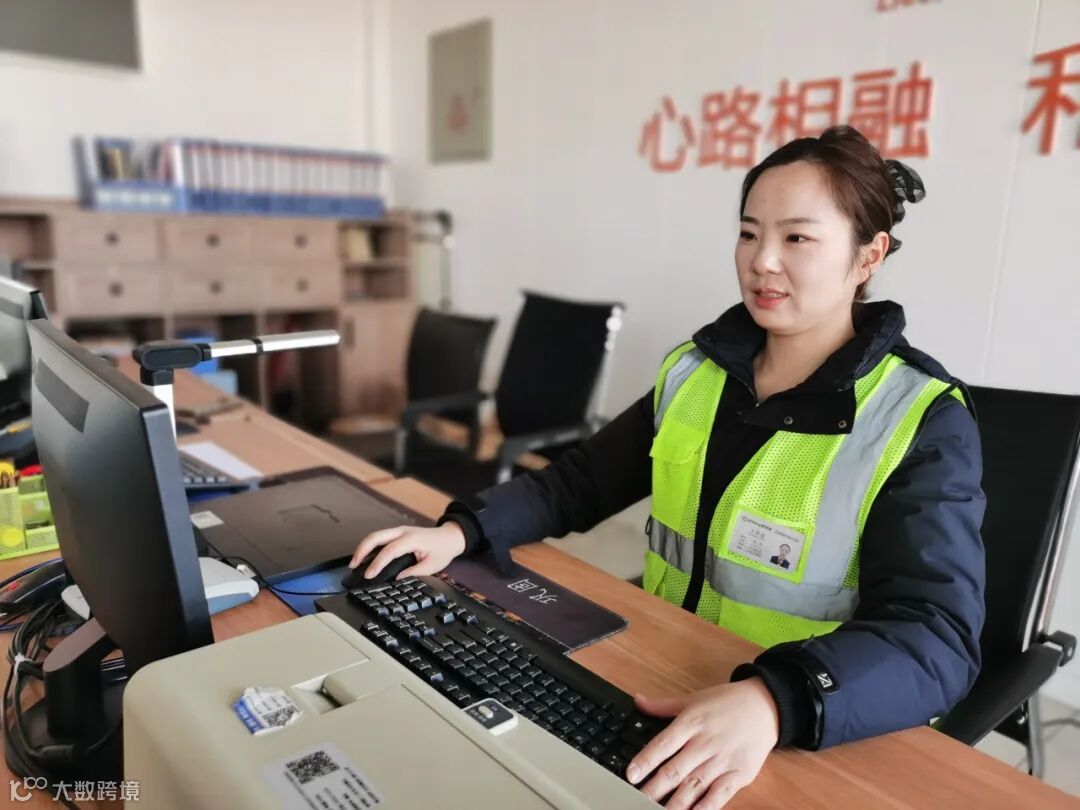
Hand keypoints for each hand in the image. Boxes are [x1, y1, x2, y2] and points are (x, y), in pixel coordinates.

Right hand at [349, 522, 466, 579]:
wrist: (449, 537)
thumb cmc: (442, 549)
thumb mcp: (432, 566)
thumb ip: (414, 573)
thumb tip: (397, 580)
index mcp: (411, 539)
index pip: (389, 551)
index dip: (377, 563)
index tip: (369, 575)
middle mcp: (402, 532)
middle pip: (376, 537)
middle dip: (361, 550)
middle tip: (353, 565)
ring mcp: (399, 531)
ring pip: (375, 535)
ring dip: (363, 547)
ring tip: (355, 563)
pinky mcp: (397, 533)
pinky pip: (380, 538)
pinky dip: (369, 546)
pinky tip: (365, 557)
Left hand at [627, 677, 778, 808]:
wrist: (765, 706)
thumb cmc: (726, 702)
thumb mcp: (693, 698)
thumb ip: (662, 705)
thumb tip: (637, 701)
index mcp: (691, 723)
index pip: (663, 744)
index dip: (646, 761)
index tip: (631, 775)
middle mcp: (705, 743)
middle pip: (675, 770)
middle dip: (654, 788)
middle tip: (638, 799)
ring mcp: (722, 761)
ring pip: (694, 786)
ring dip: (675, 803)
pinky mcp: (739, 775)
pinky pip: (720, 795)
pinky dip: (706, 807)